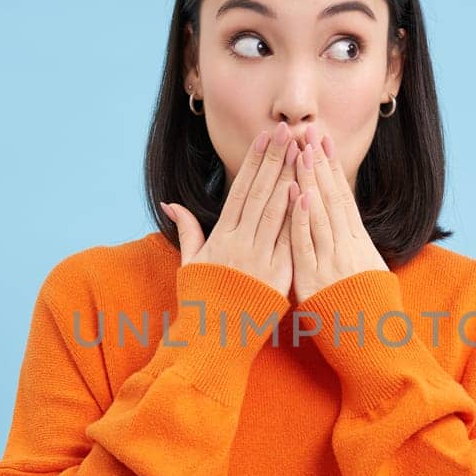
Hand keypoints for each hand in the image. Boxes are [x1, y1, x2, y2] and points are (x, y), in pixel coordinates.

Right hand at [161, 123, 300, 297]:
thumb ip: (187, 231)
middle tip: (289, 132)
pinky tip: (305, 193)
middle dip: (276, 161)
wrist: (213, 343)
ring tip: (302, 153)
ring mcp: (259, 261)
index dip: (255, 163)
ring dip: (289, 179)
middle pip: (261, 195)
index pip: (240, 191)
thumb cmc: (202, 303)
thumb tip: (171, 203)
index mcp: (220, 238)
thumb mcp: (190, 265)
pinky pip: (289, 242)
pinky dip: (297, 218)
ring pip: (276, 212)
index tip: (266, 138)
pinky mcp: (277, 279)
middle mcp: (239, 245)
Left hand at [288, 126, 388, 303]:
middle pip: (332, 199)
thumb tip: (354, 236)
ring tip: (302, 151)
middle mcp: (348, 249)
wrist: (375, 348)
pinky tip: (298, 196)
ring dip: (310, 181)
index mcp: (360, 246)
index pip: (343, 198)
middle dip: (320, 164)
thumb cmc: (372, 317)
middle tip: (311, 132)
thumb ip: (359, 254)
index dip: (333, 169)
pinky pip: (306, 245)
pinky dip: (302, 219)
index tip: (324, 143)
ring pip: (320, 215)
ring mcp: (332, 263)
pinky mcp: (315, 281)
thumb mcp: (372, 279)